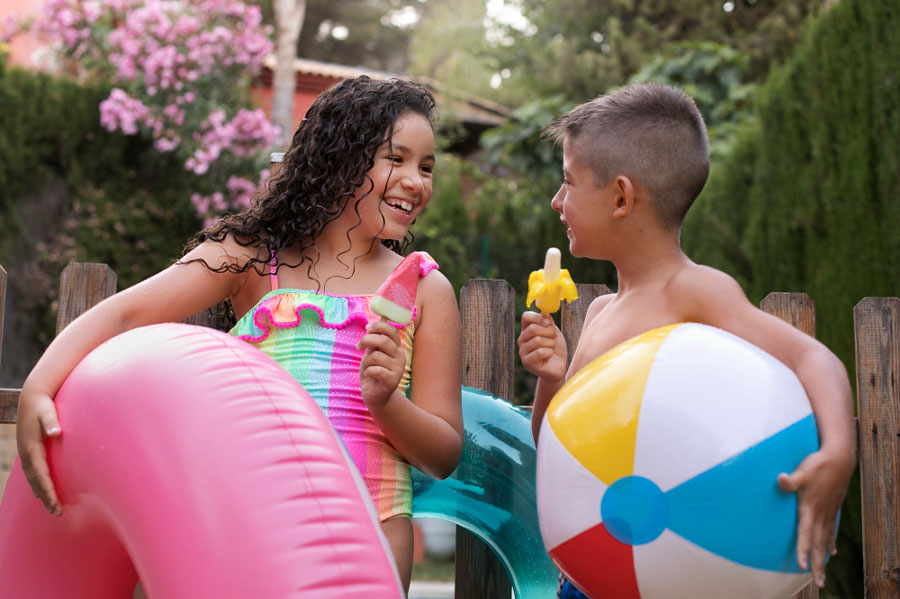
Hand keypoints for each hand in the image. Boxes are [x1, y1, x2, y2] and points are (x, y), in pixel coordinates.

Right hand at [16, 389, 62, 515]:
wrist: (31, 397)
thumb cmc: (42, 405)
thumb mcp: (47, 411)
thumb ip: (51, 421)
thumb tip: (55, 432)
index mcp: (32, 448)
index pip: (41, 474)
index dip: (48, 490)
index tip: (55, 503)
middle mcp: (27, 454)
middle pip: (36, 481)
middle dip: (46, 497)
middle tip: (57, 512)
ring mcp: (26, 453)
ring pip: (33, 478)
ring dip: (42, 493)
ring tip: (51, 507)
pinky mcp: (28, 451)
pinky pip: (32, 472)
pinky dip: (38, 483)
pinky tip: (42, 490)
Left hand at [357, 319, 405, 410]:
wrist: (375, 394)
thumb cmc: (373, 371)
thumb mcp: (373, 353)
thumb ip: (375, 340)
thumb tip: (377, 321)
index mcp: (396, 347)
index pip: (392, 330)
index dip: (378, 326)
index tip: (367, 328)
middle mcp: (400, 356)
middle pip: (383, 341)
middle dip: (366, 341)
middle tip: (358, 346)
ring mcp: (398, 368)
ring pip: (376, 356)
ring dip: (366, 361)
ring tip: (367, 367)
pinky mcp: (393, 380)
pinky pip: (375, 370)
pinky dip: (368, 371)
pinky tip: (369, 375)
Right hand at [518, 311, 566, 382]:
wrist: (558, 366)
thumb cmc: (555, 348)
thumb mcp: (554, 332)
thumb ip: (548, 323)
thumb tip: (545, 315)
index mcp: (527, 330)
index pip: (526, 317)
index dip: (538, 317)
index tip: (548, 323)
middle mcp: (522, 340)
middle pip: (532, 328)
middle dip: (549, 332)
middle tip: (553, 339)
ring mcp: (523, 351)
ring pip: (537, 340)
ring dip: (550, 344)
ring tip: (551, 349)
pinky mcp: (527, 362)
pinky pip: (540, 352)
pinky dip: (549, 353)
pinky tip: (549, 356)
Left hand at [777, 446, 854, 587]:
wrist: (839, 459)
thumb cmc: (817, 465)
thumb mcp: (802, 472)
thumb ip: (790, 480)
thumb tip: (779, 479)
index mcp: (810, 509)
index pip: (805, 534)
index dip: (803, 550)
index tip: (801, 565)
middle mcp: (820, 515)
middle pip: (818, 545)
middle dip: (817, 565)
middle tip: (819, 584)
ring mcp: (828, 513)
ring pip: (825, 541)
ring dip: (823, 559)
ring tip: (822, 576)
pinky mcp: (832, 509)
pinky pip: (831, 531)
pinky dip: (830, 543)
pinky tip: (832, 553)